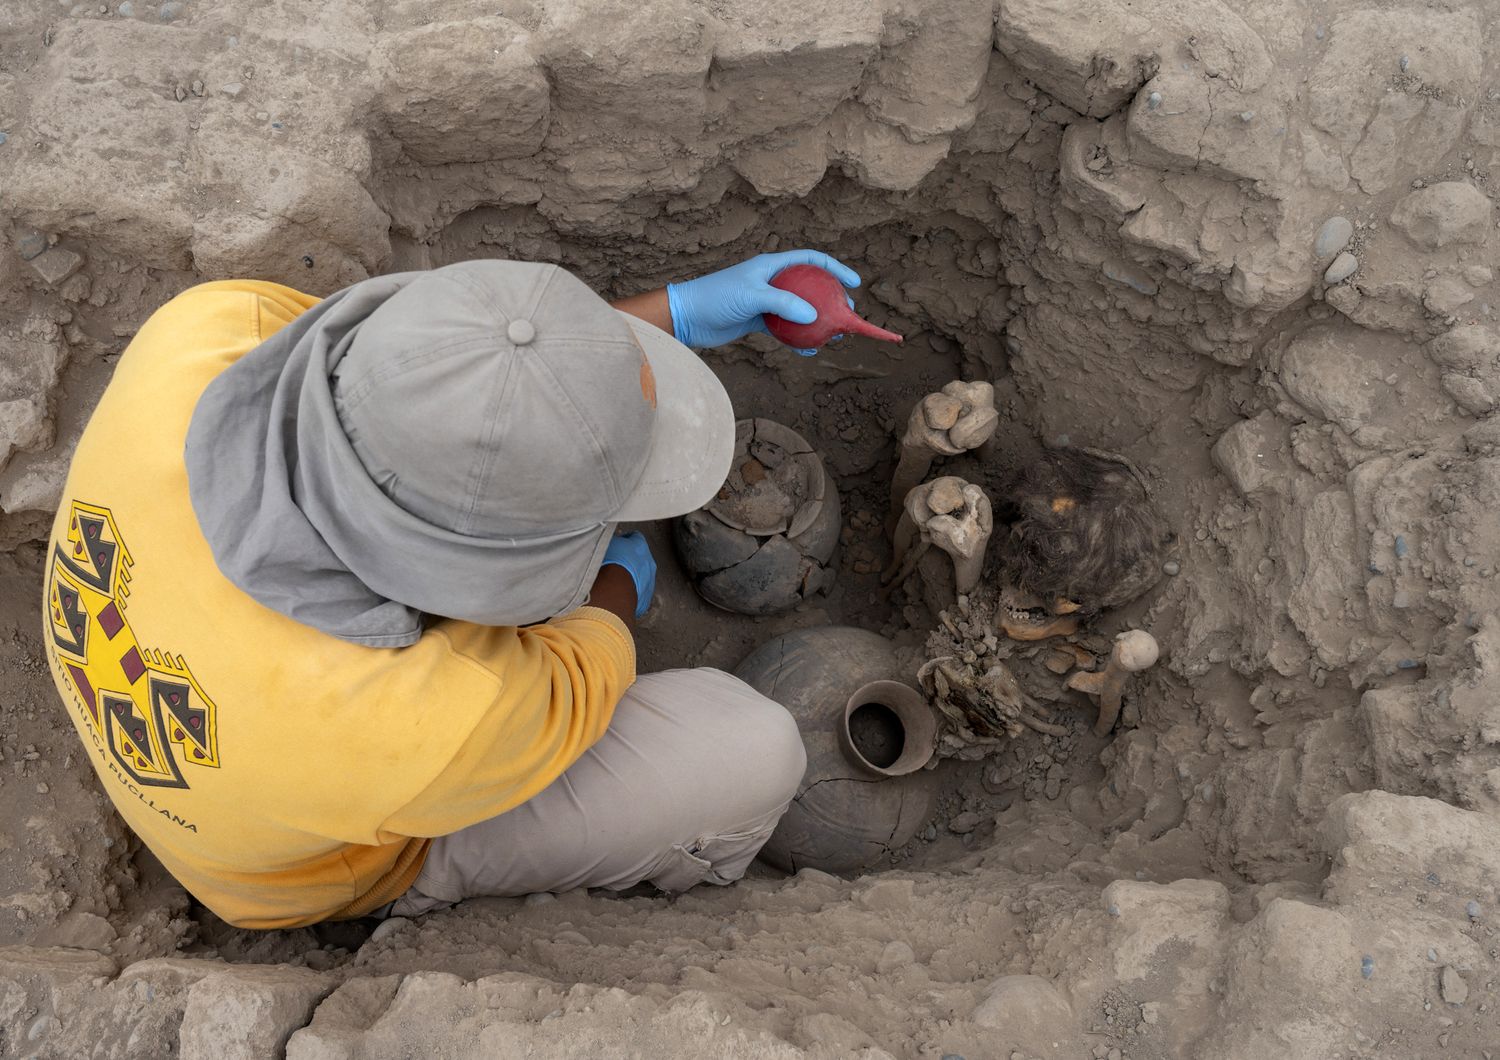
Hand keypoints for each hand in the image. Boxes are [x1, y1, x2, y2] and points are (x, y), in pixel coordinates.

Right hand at [601, 531, 655, 618]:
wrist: (612, 592)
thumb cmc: (608, 567)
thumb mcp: (606, 544)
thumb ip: (611, 540)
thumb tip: (609, 540)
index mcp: (641, 546)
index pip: (635, 537)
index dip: (624, 540)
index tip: (617, 543)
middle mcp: (649, 564)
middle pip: (640, 559)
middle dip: (628, 561)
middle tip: (614, 564)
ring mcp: (649, 584)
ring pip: (640, 578)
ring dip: (629, 578)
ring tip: (613, 582)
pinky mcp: (644, 601)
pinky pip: (637, 595)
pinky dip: (629, 594)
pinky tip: (617, 594)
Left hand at [666, 250, 861, 349]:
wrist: (688, 317)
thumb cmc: (717, 298)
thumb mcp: (752, 297)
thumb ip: (783, 303)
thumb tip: (813, 316)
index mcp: (772, 265)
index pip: (811, 260)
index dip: (834, 269)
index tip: (853, 283)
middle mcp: (771, 281)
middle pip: (810, 287)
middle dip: (831, 299)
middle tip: (846, 314)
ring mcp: (766, 302)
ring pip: (800, 311)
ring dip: (817, 322)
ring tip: (834, 335)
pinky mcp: (759, 322)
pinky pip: (786, 329)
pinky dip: (798, 339)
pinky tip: (810, 350)